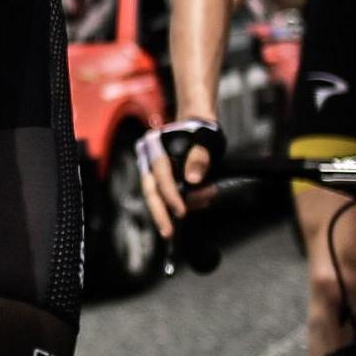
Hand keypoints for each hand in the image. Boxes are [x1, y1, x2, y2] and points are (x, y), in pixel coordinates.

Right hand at [137, 118, 228, 236]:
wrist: (198, 123)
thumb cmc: (202, 129)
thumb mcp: (206, 140)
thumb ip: (200, 158)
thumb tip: (192, 180)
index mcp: (155, 146)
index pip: (160, 176)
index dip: (170, 195)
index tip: (181, 211)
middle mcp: (149, 158)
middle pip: (150, 191)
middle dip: (159, 214)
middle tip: (168, 233)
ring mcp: (153, 169)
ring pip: (158, 196)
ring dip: (180, 205)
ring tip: (207, 199)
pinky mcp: (161, 178)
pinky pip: (167, 195)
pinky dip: (183, 201)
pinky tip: (202, 199)